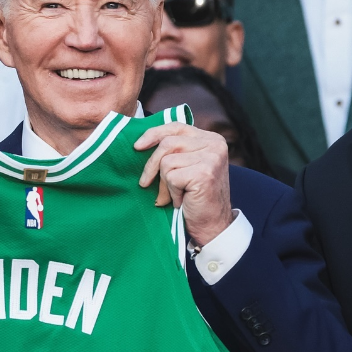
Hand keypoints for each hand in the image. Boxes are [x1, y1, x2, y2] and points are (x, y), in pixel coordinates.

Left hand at [134, 123, 233, 246]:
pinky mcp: (204, 172)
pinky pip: (171, 177)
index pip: (176, 127)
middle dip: (151, 165)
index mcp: (211, 138)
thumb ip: (174, 151)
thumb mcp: (186, 166)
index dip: (154, 134)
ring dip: (164, 183)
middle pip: (167, 143)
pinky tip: (182, 200)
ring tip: (174, 195)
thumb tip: (141, 143)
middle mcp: (214, 144)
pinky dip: (171, 192)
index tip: (137, 146)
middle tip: (146, 183)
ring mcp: (211, 157)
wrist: (213, 225)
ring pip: (167, 161)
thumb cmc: (195, 197)